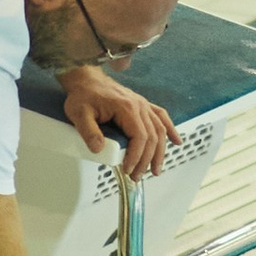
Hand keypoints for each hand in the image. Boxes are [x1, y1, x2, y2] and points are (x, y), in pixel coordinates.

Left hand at [60, 65, 171, 181]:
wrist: (87, 79)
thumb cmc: (83, 95)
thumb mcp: (79, 114)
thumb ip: (88, 132)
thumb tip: (99, 149)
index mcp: (126, 108)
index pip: (139, 136)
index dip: (136, 156)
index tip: (128, 169)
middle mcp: (139, 105)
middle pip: (152, 136)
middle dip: (147, 160)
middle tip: (136, 176)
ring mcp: (143, 105)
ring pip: (159, 130)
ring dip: (160, 152)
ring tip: (155, 170)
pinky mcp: (143, 105)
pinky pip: (161, 117)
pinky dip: (171, 130)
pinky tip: (176, 141)